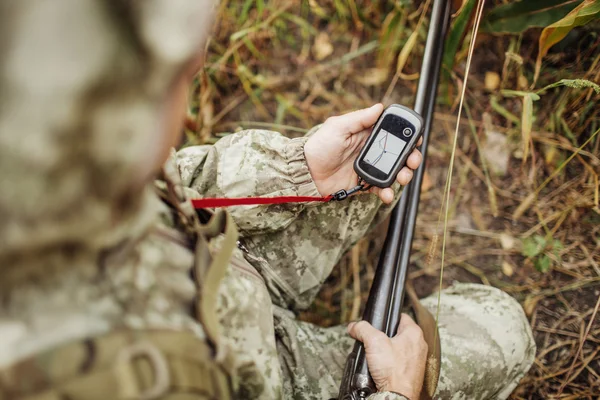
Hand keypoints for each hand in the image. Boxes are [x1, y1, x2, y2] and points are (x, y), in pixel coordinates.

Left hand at [304, 104, 422, 203]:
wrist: (305, 174)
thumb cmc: (319, 147)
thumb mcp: (338, 128)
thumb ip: (359, 119)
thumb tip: (380, 106)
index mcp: (366, 134)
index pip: (393, 133)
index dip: (407, 136)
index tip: (416, 139)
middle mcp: (370, 151)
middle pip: (399, 154)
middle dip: (411, 158)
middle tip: (413, 162)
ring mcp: (368, 168)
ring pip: (394, 172)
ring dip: (403, 175)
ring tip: (402, 178)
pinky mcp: (363, 184)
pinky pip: (380, 188)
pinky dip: (386, 192)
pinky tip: (386, 194)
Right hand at [348, 314, 427, 398]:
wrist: (397, 395)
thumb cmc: (393, 371)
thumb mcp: (373, 342)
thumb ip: (362, 329)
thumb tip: (354, 326)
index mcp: (414, 333)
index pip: (400, 317)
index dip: (386, 318)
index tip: (377, 323)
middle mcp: (419, 345)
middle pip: (397, 333)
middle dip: (383, 336)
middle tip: (373, 341)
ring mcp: (416, 359)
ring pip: (397, 347)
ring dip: (386, 350)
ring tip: (376, 355)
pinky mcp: (412, 371)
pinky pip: (398, 361)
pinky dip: (390, 362)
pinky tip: (382, 366)